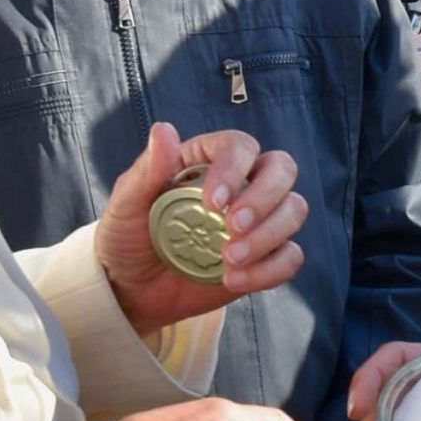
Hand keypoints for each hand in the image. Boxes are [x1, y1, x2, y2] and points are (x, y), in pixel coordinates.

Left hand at [99, 124, 308, 333]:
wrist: (130, 290)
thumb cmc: (127, 237)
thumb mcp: (126, 203)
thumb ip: (148, 169)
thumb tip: (164, 130)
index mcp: (208, 161)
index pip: (240, 146)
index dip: (235, 169)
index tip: (213, 202)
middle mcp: (241, 185)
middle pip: (281, 169)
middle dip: (264, 197)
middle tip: (233, 226)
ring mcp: (256, 221)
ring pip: (293, 210)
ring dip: (268, 235)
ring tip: (229, 260)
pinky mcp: (263, 257)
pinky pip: (290, 257)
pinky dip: (270, 270)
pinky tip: (234, 280)